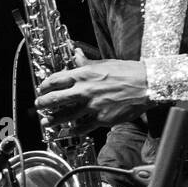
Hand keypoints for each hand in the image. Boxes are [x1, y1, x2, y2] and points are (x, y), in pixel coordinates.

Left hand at [36, 49, 151, 132]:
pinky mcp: (102, 118)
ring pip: (66, 116)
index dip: (45, 85)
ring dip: (53, 120)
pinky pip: (83, 127)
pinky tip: (67, 132)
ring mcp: (92, 106)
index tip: (41, 89)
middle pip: (55, 99)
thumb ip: (86, 62)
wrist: (149, 85)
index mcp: (83, 75)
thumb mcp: (104, 63)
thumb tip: (76, 54)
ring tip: (46, 122)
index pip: (56, 80)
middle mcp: (84, 90)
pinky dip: (73, 131)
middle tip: (38, 105)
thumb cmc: (128, 72)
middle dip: (43, 103)